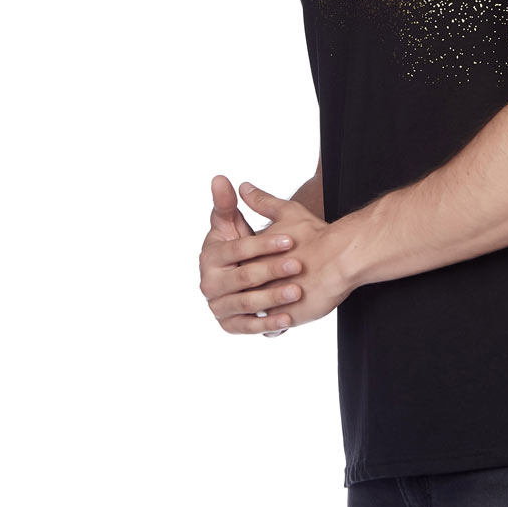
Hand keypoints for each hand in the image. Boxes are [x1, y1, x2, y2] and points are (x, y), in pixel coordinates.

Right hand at [200, 175, 304, 334]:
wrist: (260, 272)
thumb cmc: (250, 243)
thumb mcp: (238, 221)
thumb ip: (228, 203)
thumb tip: (220, 179)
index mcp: (210, 256)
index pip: (237, 249)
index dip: (263, 244)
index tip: (290, 239)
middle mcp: (210, 283)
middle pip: (243, 277)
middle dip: (271, 271)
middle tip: (297, 265)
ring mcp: (219, 306)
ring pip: (247, 304)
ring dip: (273, 299)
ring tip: (297, 291)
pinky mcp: (231, 325)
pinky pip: (248, 327)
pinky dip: (267, 325)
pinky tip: (288, 320)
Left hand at [233, 181, 354, 330]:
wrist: (342, 256)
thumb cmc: (314, 234)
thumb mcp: (286, 212)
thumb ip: (261, 202)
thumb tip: (244, 187)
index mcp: (254, 259)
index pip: (239, 269)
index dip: (239, 270)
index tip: (240, 272)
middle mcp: (260, 283)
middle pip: (245, 293)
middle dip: (245, 294)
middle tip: (244, 295)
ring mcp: (274, 303)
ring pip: (258, 312)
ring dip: (259, 311)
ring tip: (262, 311)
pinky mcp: (290, 318)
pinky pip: (276, 326)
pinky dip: (276, 324)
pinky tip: (278, 323)